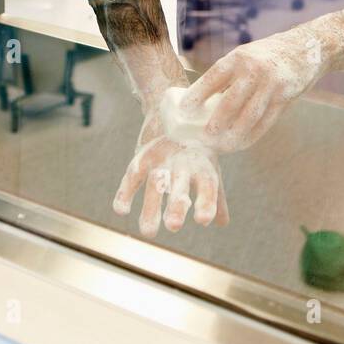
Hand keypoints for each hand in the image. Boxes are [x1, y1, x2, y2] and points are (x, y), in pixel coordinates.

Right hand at [113, 103, 228, 235]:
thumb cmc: (195, 149)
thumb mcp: (208, 168)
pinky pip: (132, 176)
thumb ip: (215, 196)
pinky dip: (125, 192)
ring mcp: (161, 159)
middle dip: (177, 206)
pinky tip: (121, 211)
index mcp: (203, 166)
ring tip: (148, 233)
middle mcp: (182, 162)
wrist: (172, 110)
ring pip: (155, 183)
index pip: (208, 186)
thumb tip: (222, 223)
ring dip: (151, 207)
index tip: (203, 221)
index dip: (207, 203)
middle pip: (180, 185)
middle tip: (174, 227)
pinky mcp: (142, 156)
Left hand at [180, 27, 326, 153]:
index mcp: (239, 57)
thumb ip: (229, 77)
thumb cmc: (266, 55)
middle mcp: (255, 70)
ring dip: (234, 135)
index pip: (213, 78)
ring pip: (249, 117)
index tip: (184, 110)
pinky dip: (252, 135)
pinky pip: (266, 122)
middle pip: (231, 102)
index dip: (197, 95)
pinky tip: (240, 143)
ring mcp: (272, 85)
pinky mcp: (285, 98)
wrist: (305, 48)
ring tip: (221, 146)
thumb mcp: (245, 56)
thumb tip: (203, 104)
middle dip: (216, 123)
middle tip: (204, 137)